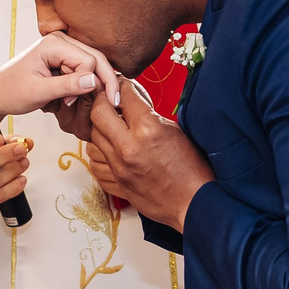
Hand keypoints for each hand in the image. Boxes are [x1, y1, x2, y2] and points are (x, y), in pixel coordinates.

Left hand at [0, 33, 100, 122]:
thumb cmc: (11, 92)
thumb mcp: (38, 92)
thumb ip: (66, 85)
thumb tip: (94, 81)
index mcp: (53, 44)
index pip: (88, 60)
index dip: (88, 83)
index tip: (69, 102)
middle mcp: (60, 40)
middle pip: (96, 59)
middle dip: (103, 81)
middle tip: (110, 104)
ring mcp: (62, 48)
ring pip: (93, 64)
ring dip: (93, 83)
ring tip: (84, 101)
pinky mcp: (63, 58)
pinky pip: (84, 68)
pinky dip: (86, 83)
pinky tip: (81, 96)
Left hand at [76, 71, 213, 230]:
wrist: (195, 203)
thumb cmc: (192, 168)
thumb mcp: (175, 130)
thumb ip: (149, 115)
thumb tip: (132, 103)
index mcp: (148, 130)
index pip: (124, 96)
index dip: (123, 86)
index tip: (123, 85)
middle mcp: (128, 148)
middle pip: (98, 114)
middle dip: (103, 102)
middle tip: (111, 101)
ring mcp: (119, 168)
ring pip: (92, 137)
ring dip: (100, 128)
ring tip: (112, 126)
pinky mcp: (116, 183)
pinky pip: (95, 162)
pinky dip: (100, 152)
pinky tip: (111, 148)